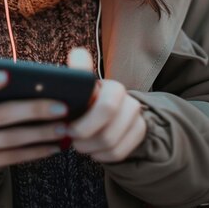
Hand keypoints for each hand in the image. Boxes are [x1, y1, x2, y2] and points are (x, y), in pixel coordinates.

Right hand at [0, 69, 67, 179]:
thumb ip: (2, 91)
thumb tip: (41, 86)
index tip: (8, 76)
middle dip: (34, 110)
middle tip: (62, 107)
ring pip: (8, 139)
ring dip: (40, 134)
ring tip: (63, 128)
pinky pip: (10, 158)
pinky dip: (34, 152)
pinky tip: (53, 146)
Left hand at [66, 47, 146, 162]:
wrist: (109, 107)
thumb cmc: (88, 96)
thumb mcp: (82, 85)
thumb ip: (78, 71)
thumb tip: (77, 52)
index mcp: (113, 88)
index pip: (106, 109)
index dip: (84, 125)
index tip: (68, 128)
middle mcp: (130, 102)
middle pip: (107, 134)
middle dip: (85, 140)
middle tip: (72, 138)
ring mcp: (137, 118)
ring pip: (112, 146)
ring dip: (90, 149)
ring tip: (80, 143)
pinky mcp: (139, 133)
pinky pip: (118, 153)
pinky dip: (101, 155)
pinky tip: (93, 149)